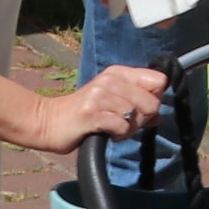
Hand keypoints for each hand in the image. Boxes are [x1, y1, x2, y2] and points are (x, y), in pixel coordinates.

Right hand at [36, 64, 170, 153]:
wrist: (49, 122)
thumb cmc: (84, 114)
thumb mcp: (112, 101)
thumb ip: (136, 103)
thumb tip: (158, 115)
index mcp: (118, 73)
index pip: (159, 80)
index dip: (155, 98)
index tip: (140, 108)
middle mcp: (110, 80)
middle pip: (152, 102)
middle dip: (142, 119)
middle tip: (123, 123)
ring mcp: (100, 95)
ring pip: (137, 116)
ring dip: (128, 129)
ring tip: (111, 128)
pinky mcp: (92, 113)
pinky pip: (122, 127)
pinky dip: (118, 135)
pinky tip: (105, 133)